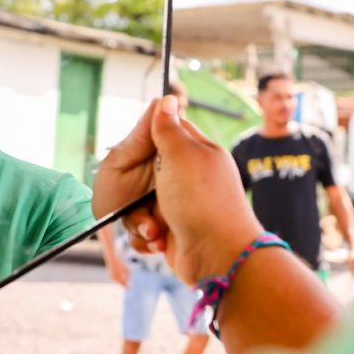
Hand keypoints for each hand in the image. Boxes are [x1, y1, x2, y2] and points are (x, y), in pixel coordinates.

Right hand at [94, 97, 261, 282]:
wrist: (217, 256)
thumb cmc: (201, 201)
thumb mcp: (181, 155)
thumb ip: (169, 128)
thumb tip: (166, 98)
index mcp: (199, 153)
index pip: (170, 132)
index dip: (149, 138)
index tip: (137, 149)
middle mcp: (192, 178)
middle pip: (148, 171)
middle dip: (138, 188)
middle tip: (144, 197)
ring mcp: (183, 206)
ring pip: (143, 203)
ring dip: (141, 217)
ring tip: (155, 226)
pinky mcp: (175, 231)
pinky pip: (147, 228)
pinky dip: (148, 236)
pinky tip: (158, 240)